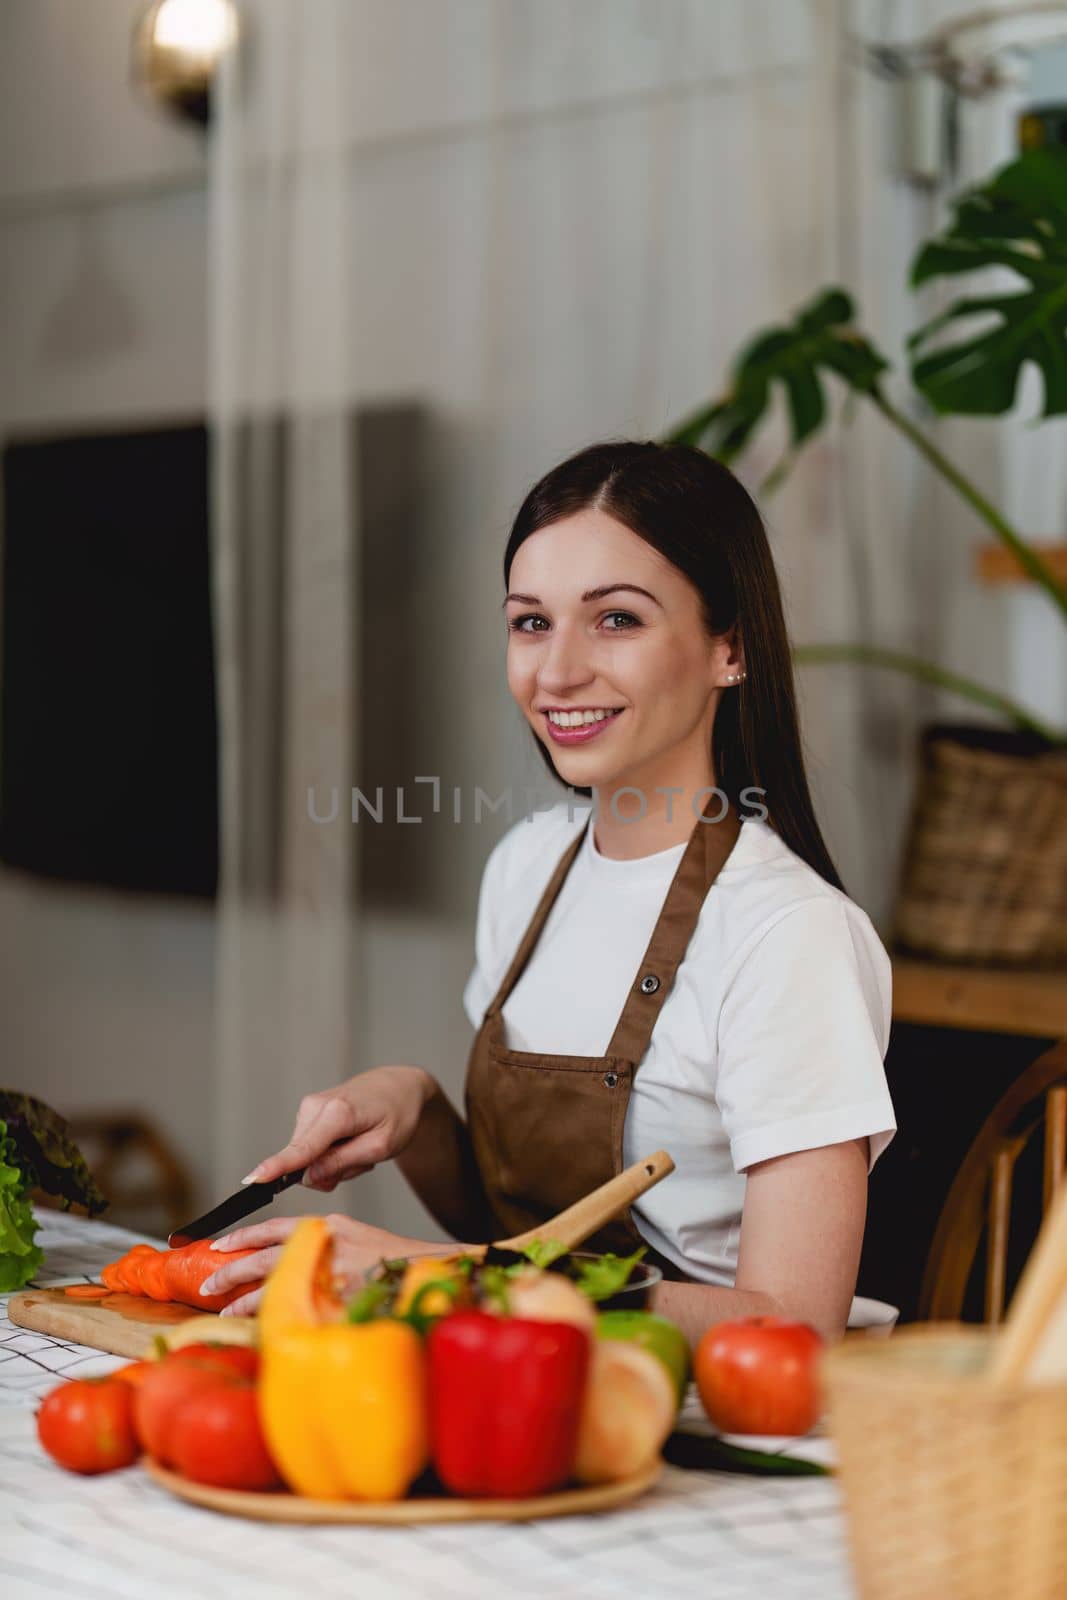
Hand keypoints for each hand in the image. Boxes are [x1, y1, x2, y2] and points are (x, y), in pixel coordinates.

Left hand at [200, 1213, 453, 1316]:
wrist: (434, 1271)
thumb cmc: (396, 1260)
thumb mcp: (356, 1240)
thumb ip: (322, 1247)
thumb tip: (286, 1264)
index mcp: (329, 1227)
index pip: (274, 1227)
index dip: (243, 1236)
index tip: (218, 1245)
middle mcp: (326, 1246)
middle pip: (265, 1258)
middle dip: (232, 1273)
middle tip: (206, 1286)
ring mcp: (333, 1276)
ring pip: (275, 1287)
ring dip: (246, 1302)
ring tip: (226, 1313)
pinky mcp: (341, 1302)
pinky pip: (299, 1312)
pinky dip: (278, 1320)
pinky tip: (263, 1329)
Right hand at [244, 1066, 434, 1191]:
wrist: (400, 1086)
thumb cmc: (398, 1113)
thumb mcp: (381, 1146)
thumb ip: (343, 1163)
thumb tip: (307, 1177)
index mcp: (338, 1113)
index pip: (302, 1148)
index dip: (277, 1167)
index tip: (252, 1179)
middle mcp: (316, 1106)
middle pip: (306, 1161)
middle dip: (332, 1171)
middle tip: (363, 1159)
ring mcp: (310, 1108)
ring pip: (309, 1158)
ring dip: (335, 1162)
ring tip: (359, 1144)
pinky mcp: (308, 1112)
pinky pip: (312, 1148)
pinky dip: (332, 1152)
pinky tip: (350, 1139)